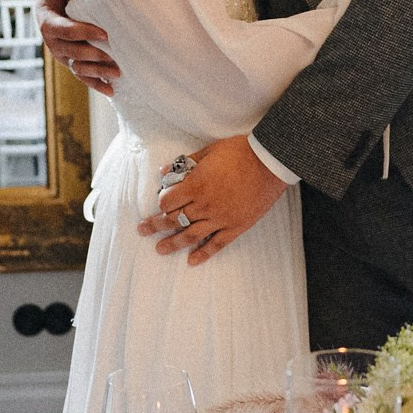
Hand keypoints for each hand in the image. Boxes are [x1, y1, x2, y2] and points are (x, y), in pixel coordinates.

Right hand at [36, 0, 119, 94]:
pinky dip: (96, 85)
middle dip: (95, 55)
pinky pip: (83, 78)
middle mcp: (54, 44)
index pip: (66, 31)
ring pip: (79, 68)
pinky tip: (111, 91)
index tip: (105, 33)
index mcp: (49, 24)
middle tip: (115, 56)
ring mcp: (63, 57)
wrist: (53, 9)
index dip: (84, 32)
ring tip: (118, 73)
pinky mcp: (72, 64)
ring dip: (98, 72)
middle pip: (74, 53)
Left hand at [143, 135, 285, 264]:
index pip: (168, 201)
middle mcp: (204, 205)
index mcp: (196, 185)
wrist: (270, 163)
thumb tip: (164, 171)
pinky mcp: (235, 226)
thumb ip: (185, 163)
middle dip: (156, 226)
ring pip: (190, 235)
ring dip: (173, 243)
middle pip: (174, 219)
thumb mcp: (209, 151)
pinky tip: (192, 261)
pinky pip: (216, 244)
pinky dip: (203, 254)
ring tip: (160, 249)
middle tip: (143, 231)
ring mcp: (220, 218)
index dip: (161, 202)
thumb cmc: (240, 152)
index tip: (161, 203)